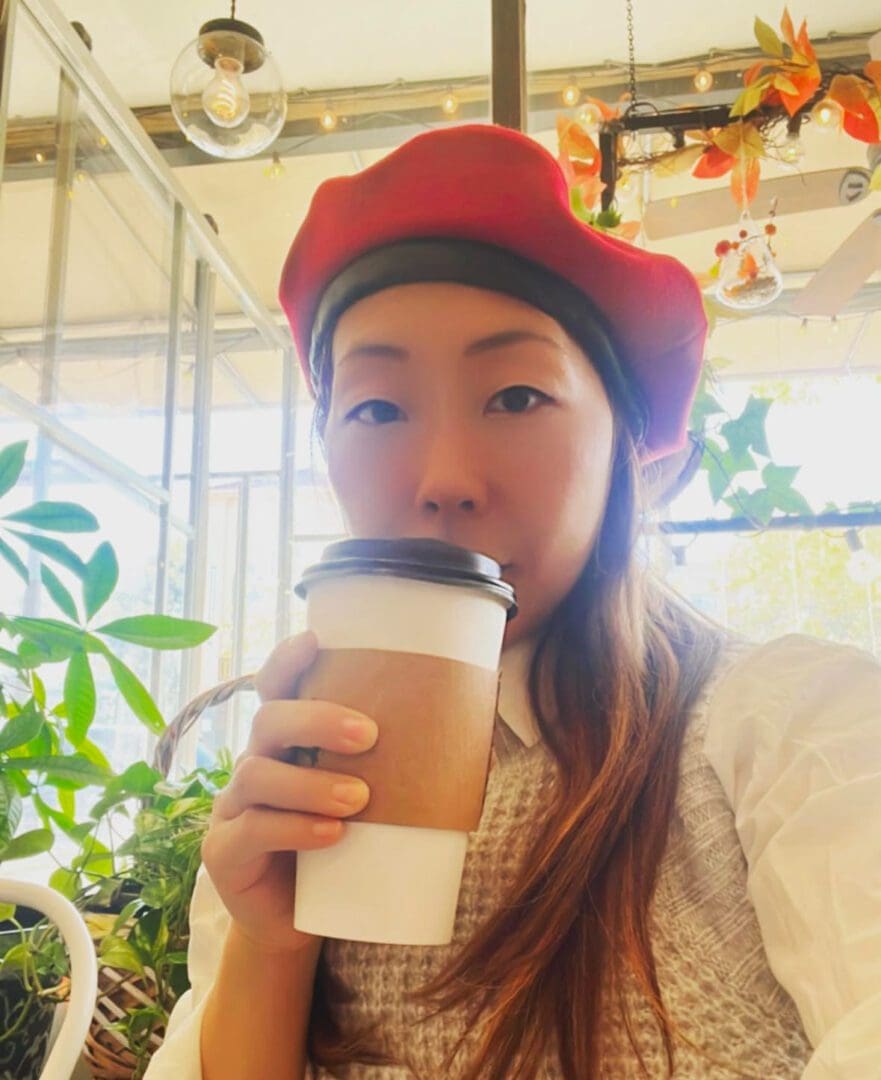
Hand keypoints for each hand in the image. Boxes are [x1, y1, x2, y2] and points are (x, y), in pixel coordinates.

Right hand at [200, 631, 377, 954]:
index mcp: (286, 744)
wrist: (300, 924)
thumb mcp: (369, 803)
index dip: (288, 660)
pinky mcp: (225, 853)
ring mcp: (233, 808)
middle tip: (369, 735)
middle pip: (269, 721)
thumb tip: (473, 726)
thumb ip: (398, 767)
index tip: (316, 641)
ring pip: (258, 775)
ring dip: (311, 782)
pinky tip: (330, 835)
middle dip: (317, 720)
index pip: (276, 688)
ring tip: (359, 799)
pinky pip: (253, 830)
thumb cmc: (342, 850)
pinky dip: (294, 828)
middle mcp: (253, 764)